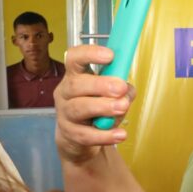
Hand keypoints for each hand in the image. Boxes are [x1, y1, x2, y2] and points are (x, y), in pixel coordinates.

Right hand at [54, 45, 134, 163]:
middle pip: (76, 84)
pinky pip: (86, 135)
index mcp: (75, 76)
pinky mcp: (71, 134)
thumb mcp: (111, 94)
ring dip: (103, 107)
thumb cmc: (97, 108)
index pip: (74, 58)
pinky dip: (105, 135)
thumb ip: (122, 89)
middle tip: (120, 88)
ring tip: (122, 107)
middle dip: (100, 84)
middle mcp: (66, 92)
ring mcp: (65, 114)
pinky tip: (120, 134)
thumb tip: (127, 90)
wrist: (81, 138)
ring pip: (79, 108)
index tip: (110, 55)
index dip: (90, 54)